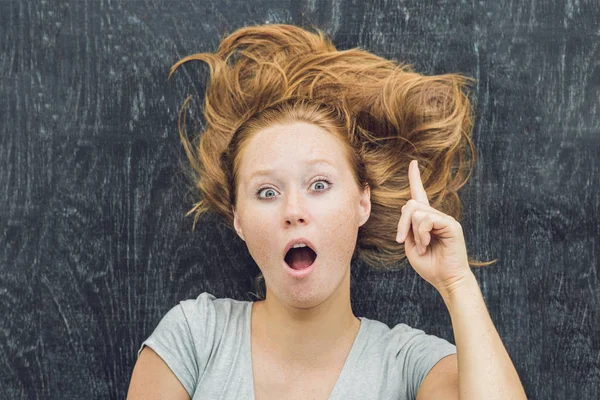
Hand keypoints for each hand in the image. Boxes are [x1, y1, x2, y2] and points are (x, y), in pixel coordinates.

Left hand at [396, 160, 473, 294]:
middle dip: (402, 223)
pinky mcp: (451, 225)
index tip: (413, 163)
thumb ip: (409, 227)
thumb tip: (410, 211)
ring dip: (414, 232)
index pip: (419, 195)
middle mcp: (437, 216)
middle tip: (403, 240)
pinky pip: (427, 220)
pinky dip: (422, 233)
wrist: (446, 280)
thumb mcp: (412, 244)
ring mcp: (445, 219)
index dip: (415, 178)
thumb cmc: (429, 265)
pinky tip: (428, 244)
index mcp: (427, 220)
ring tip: (424, 246)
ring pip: (417, 213)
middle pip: (410, 205)